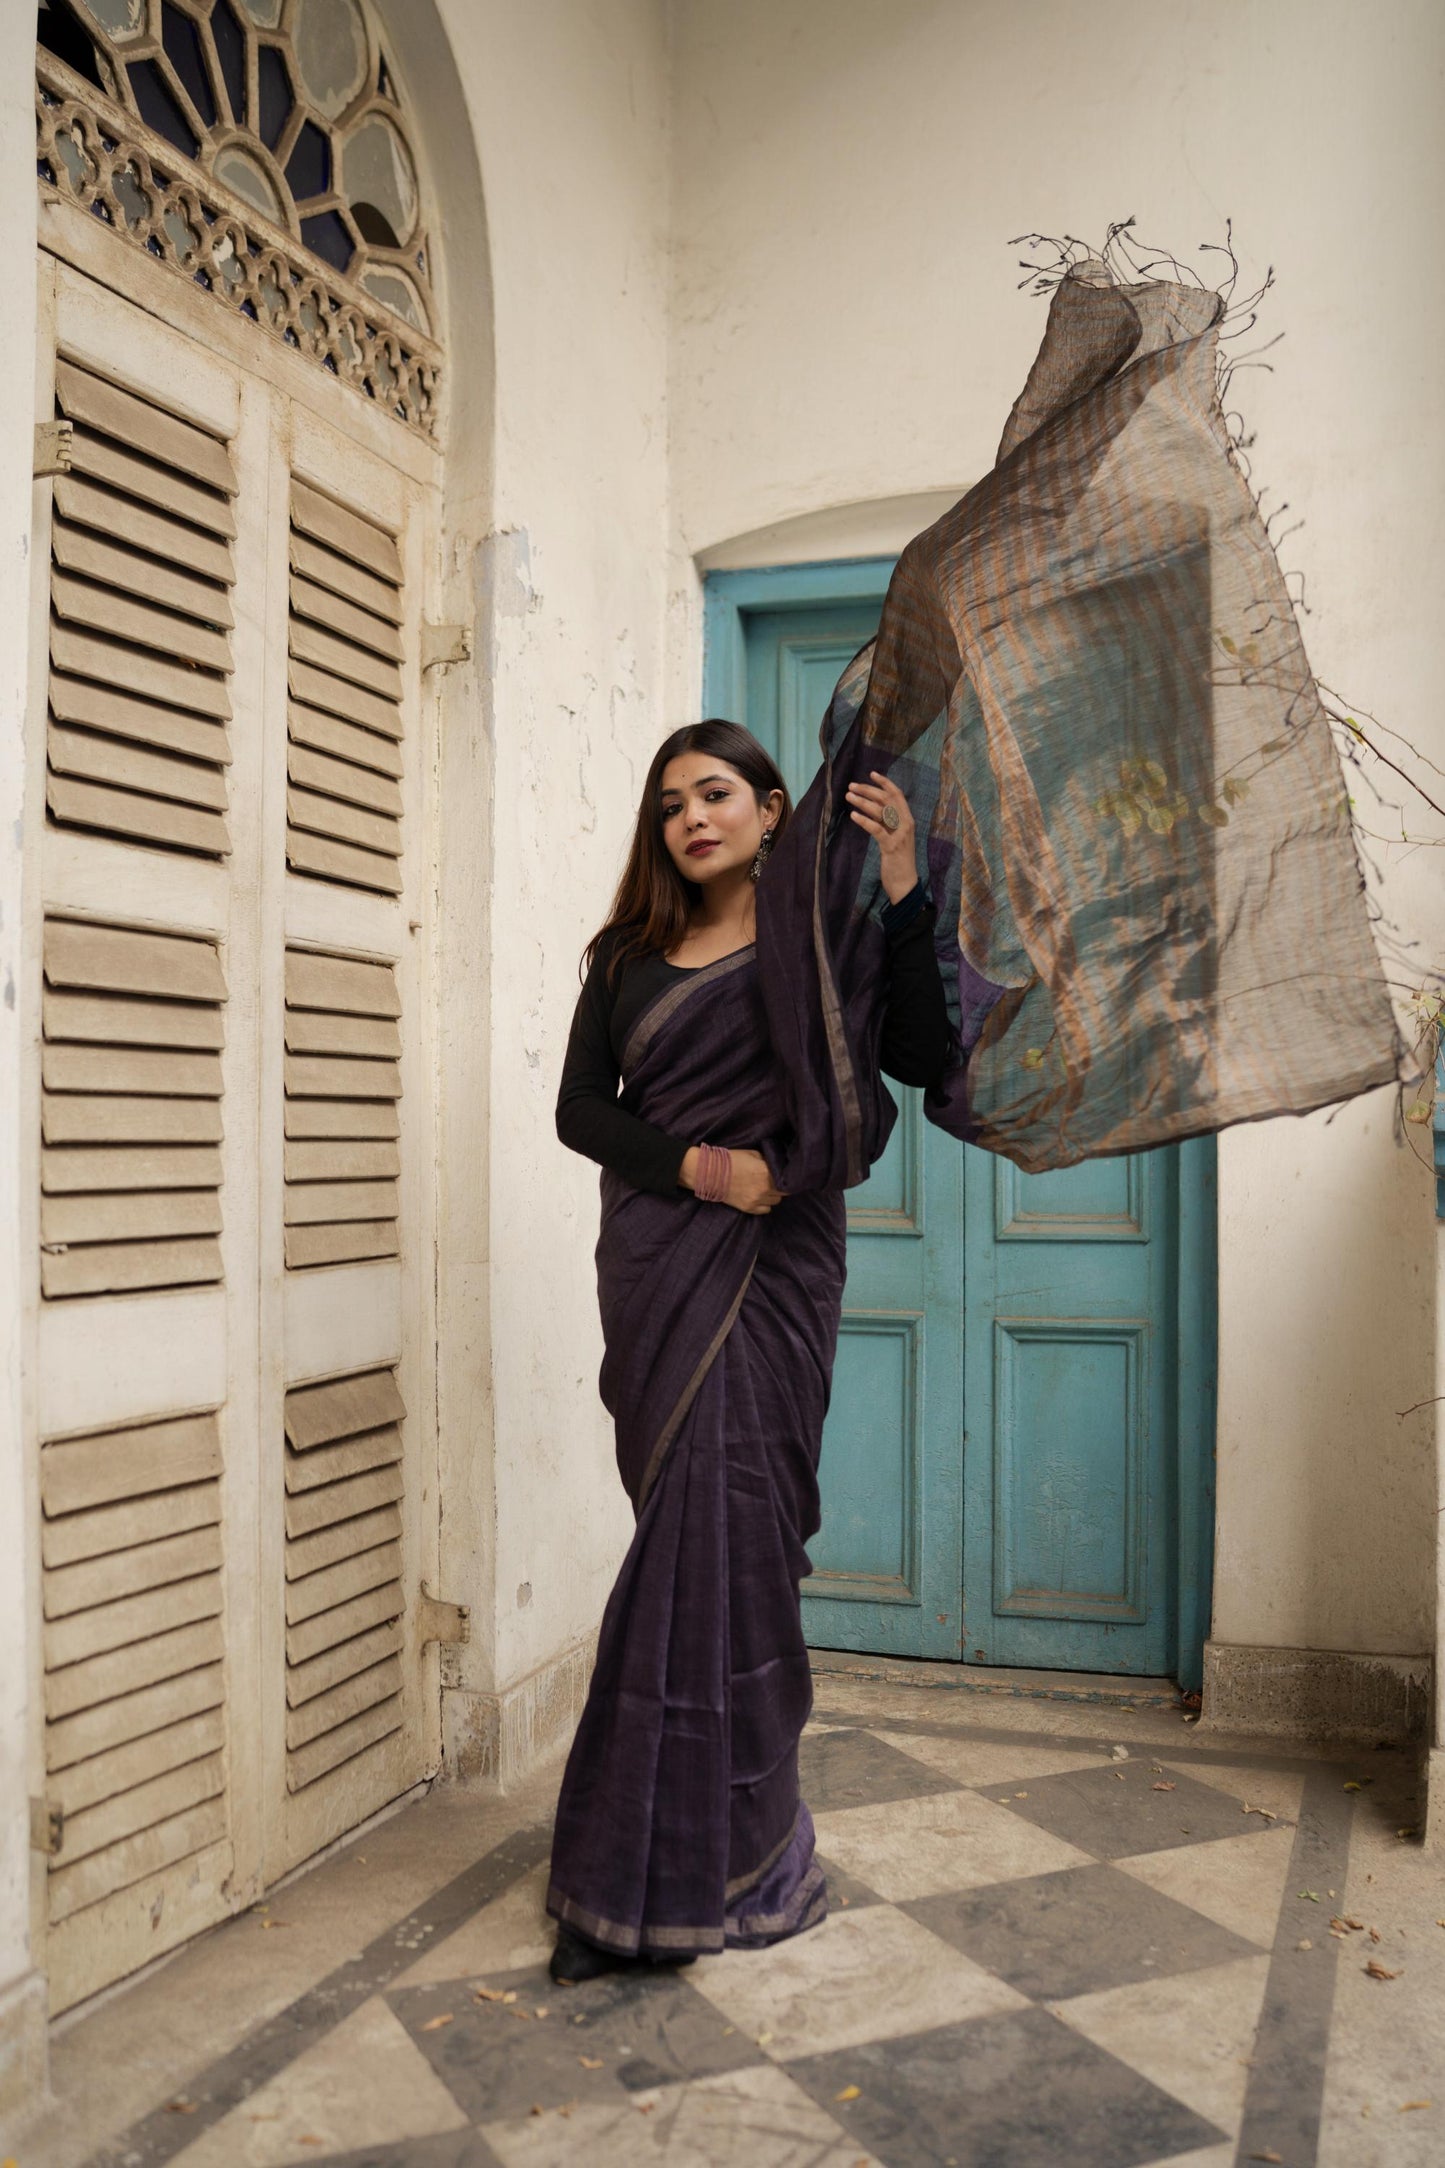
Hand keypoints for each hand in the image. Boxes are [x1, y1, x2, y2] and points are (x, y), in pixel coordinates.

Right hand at [680, 1146, 783, 1214]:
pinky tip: (759, 1196)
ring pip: (776, 1201)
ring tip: (765, 1188)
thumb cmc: (730, 1159)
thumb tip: (777, 1166)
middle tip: (774, 1181)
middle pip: (783, 1192)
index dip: (786, 1177)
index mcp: (766, 1172)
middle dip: (780, 1186)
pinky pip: (765, 1210)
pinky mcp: (748, 1208)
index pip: (787, 1180)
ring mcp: (756, 1200)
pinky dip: (764, 1204)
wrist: (709, 1173)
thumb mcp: (752, 1154)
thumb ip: (767, 1161)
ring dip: (773, 1195)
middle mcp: (764, 1188)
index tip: (784, 1175)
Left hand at [845, 771, 917, 903]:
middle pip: (886, 799)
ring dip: (862, 801)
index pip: (898, 795)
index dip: (885, 783)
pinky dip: (864, 820)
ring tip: (848, 796)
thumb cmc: (899, 861)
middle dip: (868, 790)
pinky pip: (876, 829)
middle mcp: (905, 824)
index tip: (872, 774)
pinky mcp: (891, 846)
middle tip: (851, 786)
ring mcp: (899, 835)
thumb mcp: (896, 838)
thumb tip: (874, 809)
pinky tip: (853, 815)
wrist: (906, 883)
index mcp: (908, 820)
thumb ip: (889, 823)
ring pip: (880, 811)